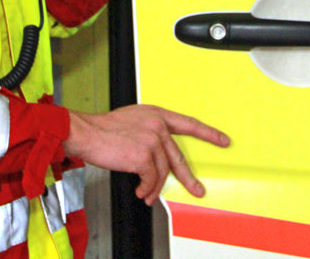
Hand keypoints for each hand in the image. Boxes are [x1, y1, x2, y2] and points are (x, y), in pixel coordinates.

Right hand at [63, 105, 229, 204]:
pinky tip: (139, 191)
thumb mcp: (132, 120)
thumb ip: (148, 131)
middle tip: (198, 190)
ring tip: (146, 195)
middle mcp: (157, 125)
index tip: (223, 140)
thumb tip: (156, 154)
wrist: (86, 132)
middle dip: (189, 178)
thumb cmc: (103, 129)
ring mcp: (152, 139)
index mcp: (156, 114)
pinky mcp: (143, 155)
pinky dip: (145, 188)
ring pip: (162, 171)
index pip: (189, 124)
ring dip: (153, 188)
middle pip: (178, 156)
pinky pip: (150, 179)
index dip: (208, 133)